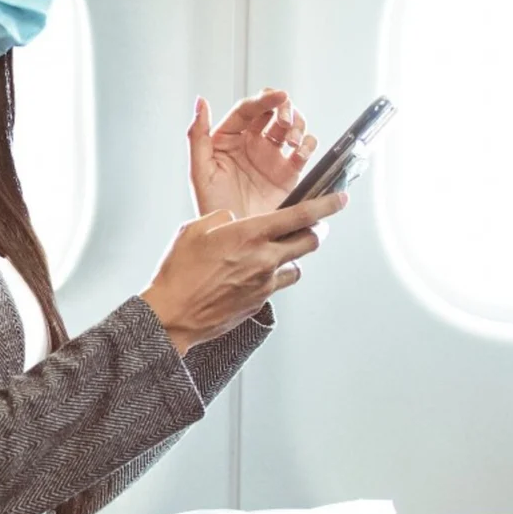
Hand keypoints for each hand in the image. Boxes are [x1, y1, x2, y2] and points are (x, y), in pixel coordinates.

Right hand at [141, 192, 348, 354]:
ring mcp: (264, 284)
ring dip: (292, 258)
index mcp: (250, 235)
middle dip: (315, 232)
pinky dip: (272, 277)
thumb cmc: (179, 273)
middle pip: (310, 242)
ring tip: (274, 254)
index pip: (302, 216)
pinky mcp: (259, 303)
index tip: (339, 199)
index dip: (327, 205)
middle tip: (312, 227)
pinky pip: (276, 285)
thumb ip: (221, 218)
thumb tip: (234, 220)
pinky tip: (251, 275)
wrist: (173, 314)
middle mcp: (264, 259)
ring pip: (296, 267)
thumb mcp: (194, 229)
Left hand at [188, 89, 318, 219]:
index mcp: (229, 138)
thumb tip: (200, 103)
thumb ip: (197, 135)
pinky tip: (300, 152)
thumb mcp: (199, 171)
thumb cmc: (212, 207)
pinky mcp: (288, 172)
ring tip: (294, 140)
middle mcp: (251, 143)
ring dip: (297, 124)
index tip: (278, 96)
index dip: (264, 99)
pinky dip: (307, 145)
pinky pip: (303, 150)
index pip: (248, 110)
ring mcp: (271, 156)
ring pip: (291, 126)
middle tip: (285, 121)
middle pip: (273, 111)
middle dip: (284, 109)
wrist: (234, 239)